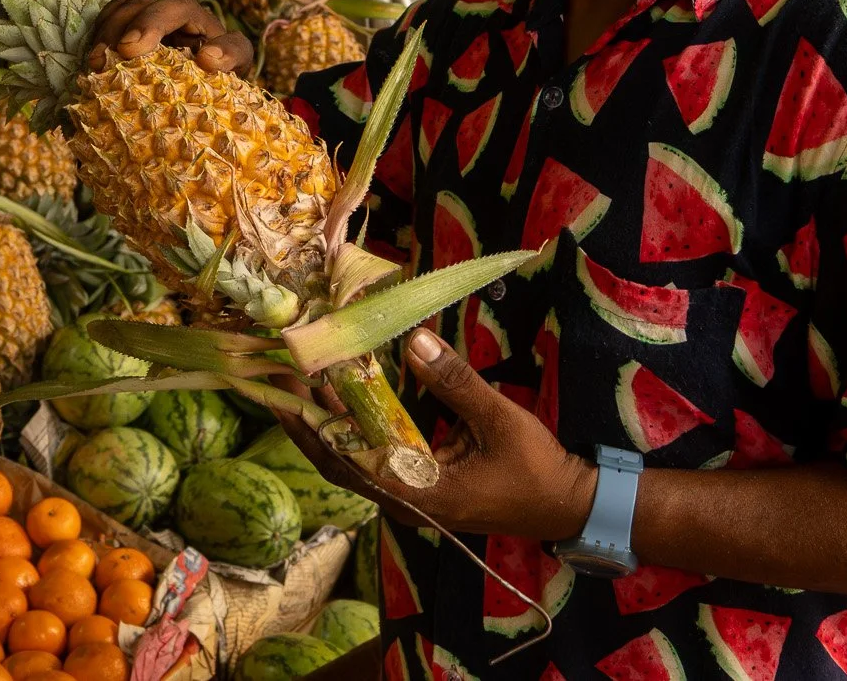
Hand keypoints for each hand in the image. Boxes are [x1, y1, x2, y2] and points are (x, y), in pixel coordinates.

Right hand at [90, 0, 252, 75]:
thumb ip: (232, 55)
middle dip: (119, 29)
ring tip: (95, 64)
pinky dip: (98, 37)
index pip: (177, 5)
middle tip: (103, 60)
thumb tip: (208, 57)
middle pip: (140, 5)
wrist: (210, 97)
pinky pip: (108, 23)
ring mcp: (147, 23)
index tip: (134, 49)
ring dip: (105, 34)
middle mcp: (170, 15)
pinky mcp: (129, 36)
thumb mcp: (239, 65)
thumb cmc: (226, 78)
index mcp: (199, 19)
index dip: (152, 22)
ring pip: (120, 11)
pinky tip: (93, 60)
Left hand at [277, 329, 596, 540]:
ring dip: (327, 423)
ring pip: (353, 461)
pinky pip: (374, 457)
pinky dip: (354, 429)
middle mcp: (405, 502)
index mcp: (418, 494)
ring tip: (301, 379)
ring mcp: (411, 496)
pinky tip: (344, 397)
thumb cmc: (535, 470)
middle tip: (280, 376)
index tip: (284, 391)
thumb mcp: (498, 421)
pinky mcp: (420, 486)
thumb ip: (456, 383)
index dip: (310, 427)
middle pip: (338, 462)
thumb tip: (414, 341)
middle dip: (306, 420)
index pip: (346, 463)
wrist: (567, 505)